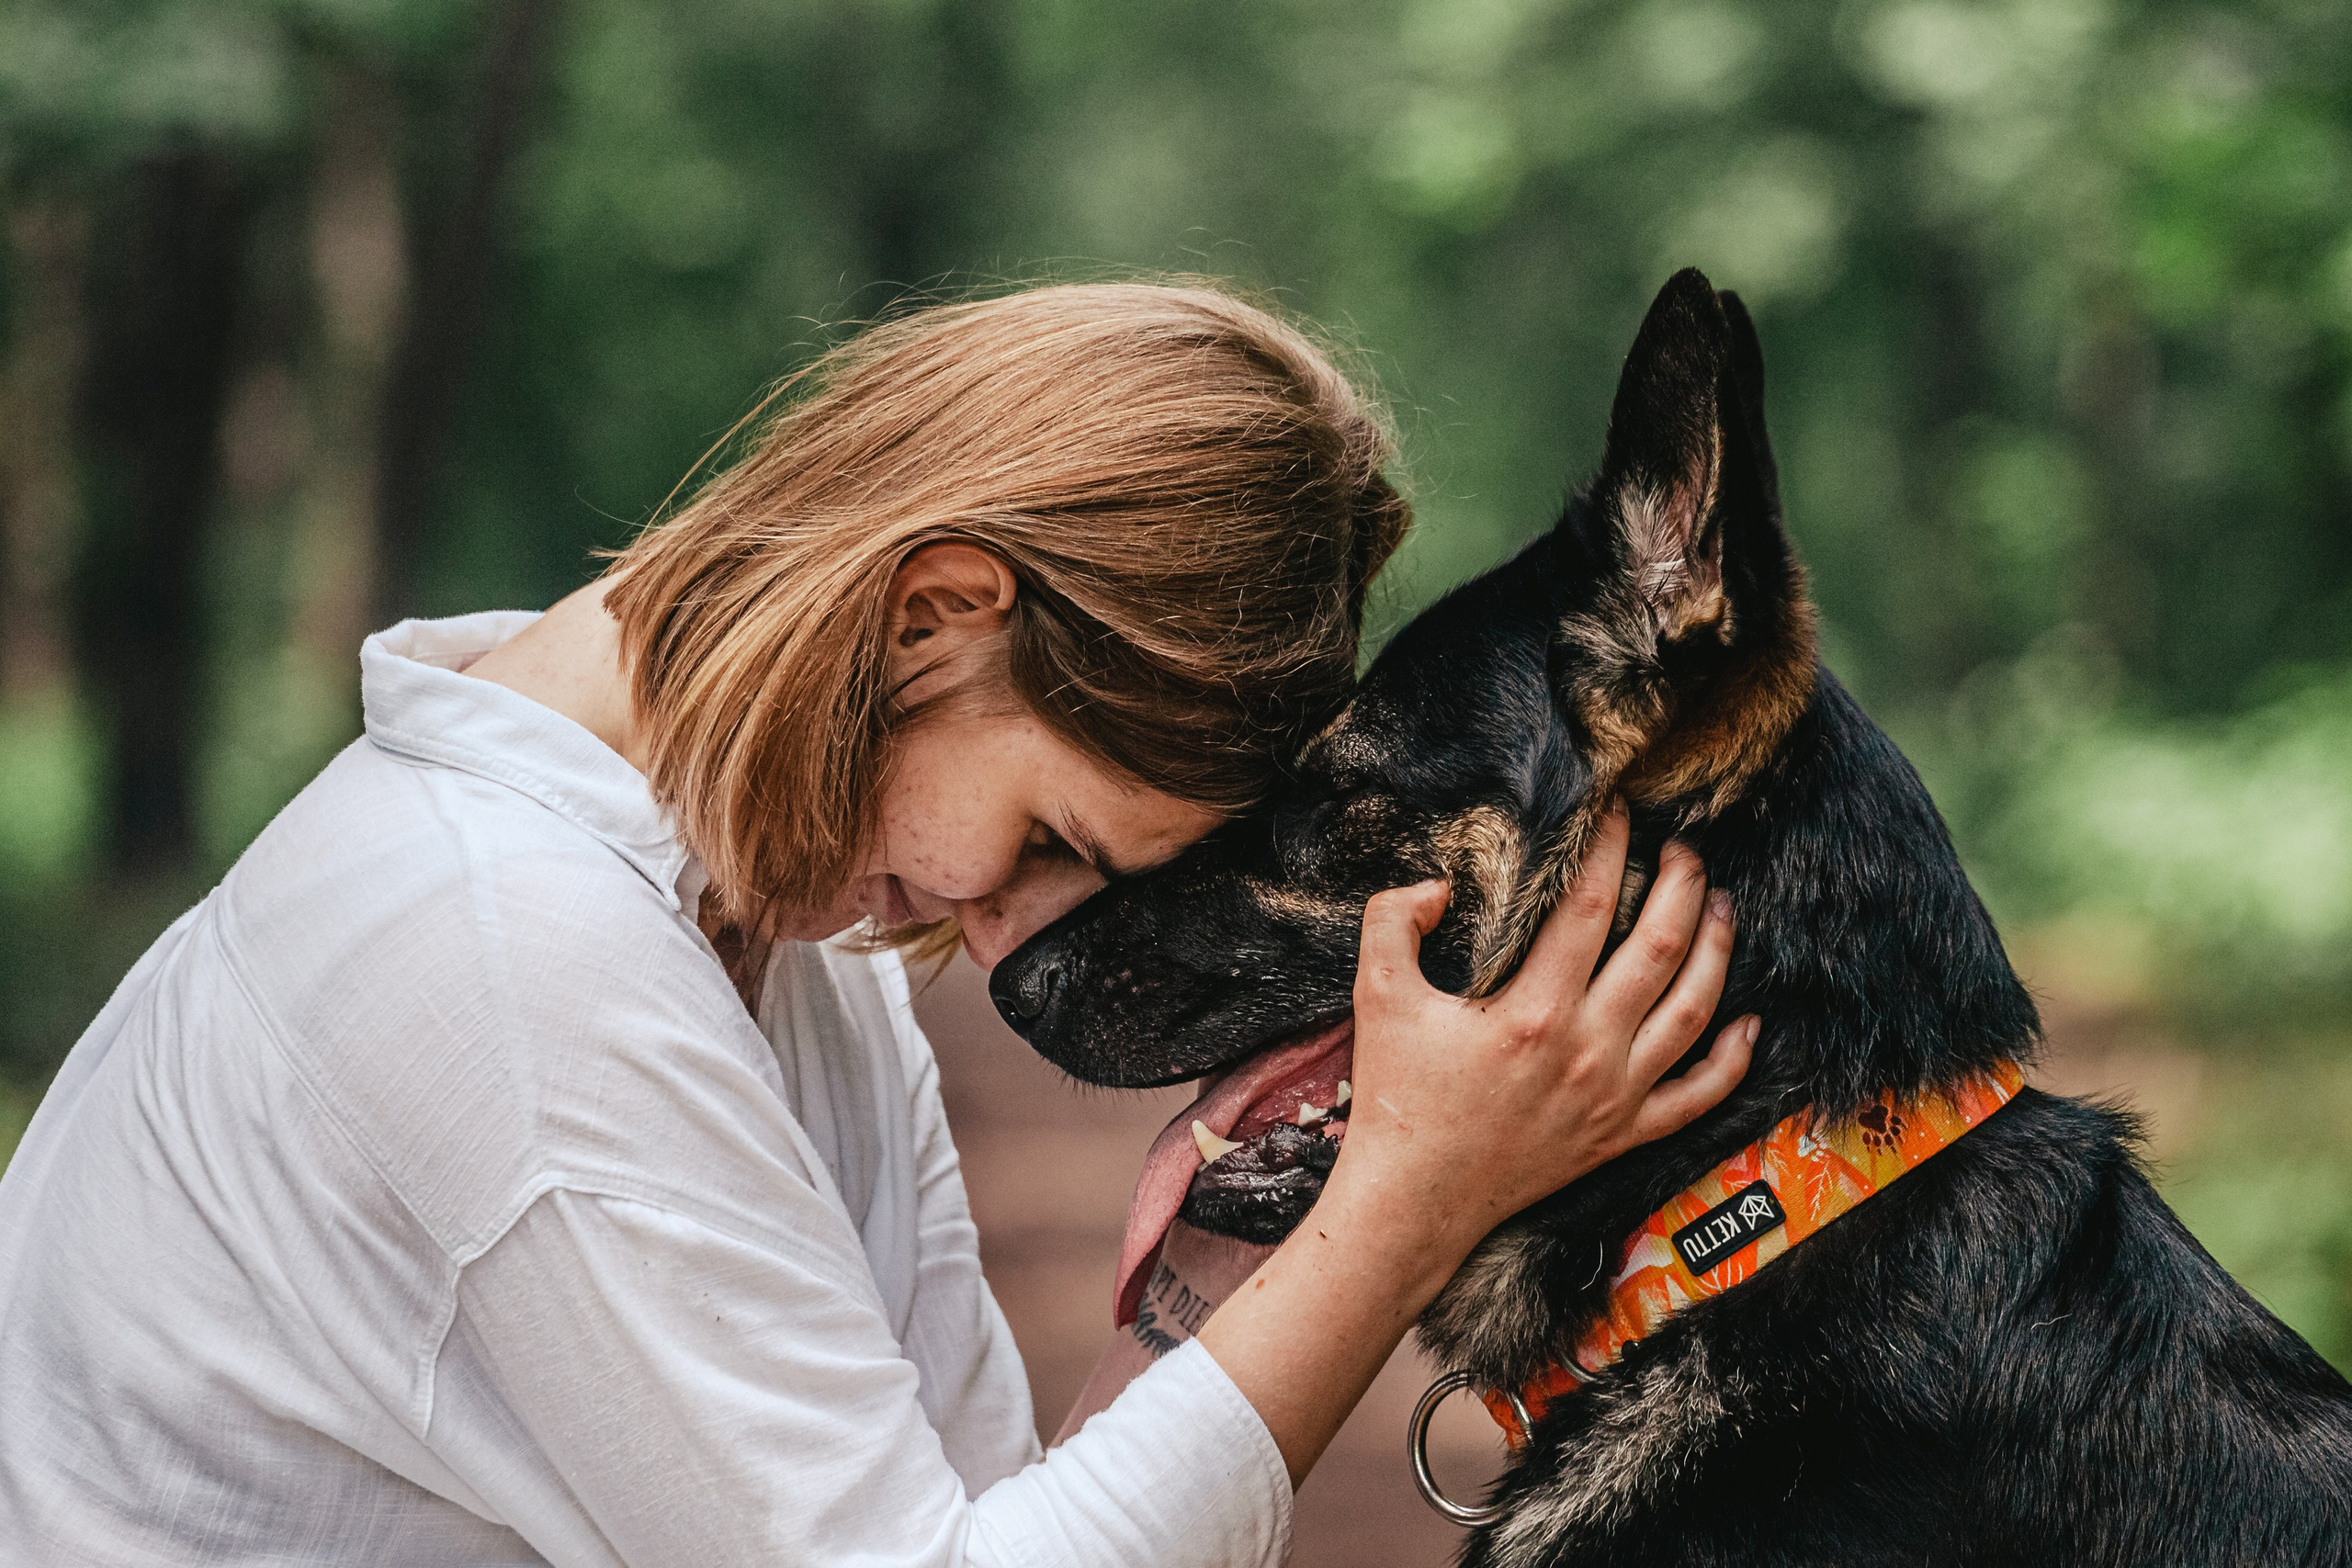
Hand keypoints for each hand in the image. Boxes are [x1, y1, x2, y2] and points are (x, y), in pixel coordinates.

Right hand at [1330, 800, 1754, 1269]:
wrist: (1416, 1200)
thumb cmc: (1396, 1096)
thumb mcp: (1377, 995)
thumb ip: (1393, 921)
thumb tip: (1438, 884)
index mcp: (1531, 1010)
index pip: (1589, 905)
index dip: (1609, 846)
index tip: (1617, 809)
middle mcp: (1587, 1050)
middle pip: (1661, 948)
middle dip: (1683, 886)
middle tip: (1685, 850)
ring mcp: (1614, 1096)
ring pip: (1694, 1011)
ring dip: (1717, 950)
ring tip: (1721, 905)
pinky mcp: (1623, 1134)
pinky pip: (1699, 1095)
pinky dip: (1733, 1059)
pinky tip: (1748, 1020)